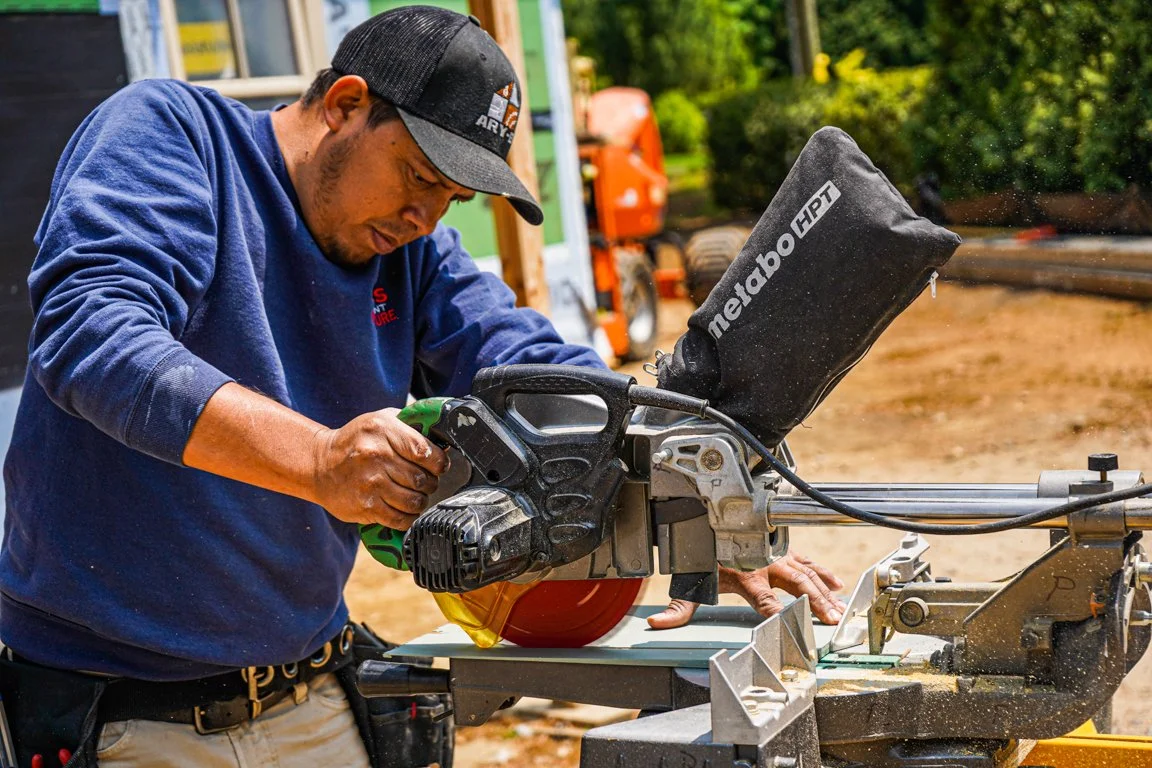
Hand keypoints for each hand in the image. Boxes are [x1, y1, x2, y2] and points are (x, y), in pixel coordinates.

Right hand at [311, 408, 448, 527]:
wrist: (319, 465)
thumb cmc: (356, 441)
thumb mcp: (380, 420)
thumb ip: (409, 424)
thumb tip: (442, 434)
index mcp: (383, 430)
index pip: (425, 451)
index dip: (439, 462)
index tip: (439, 466)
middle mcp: (376, 456)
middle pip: (422, 479)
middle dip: (430, 483)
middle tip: (426, 482)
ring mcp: (370, 483)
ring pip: (414, 501)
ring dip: (420, 501)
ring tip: (415, 495)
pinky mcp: (366, 507)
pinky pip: (400, 519)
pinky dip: (409, 518)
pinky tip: (406, 510)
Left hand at [647, 551, 846, 629]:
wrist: (707, 514)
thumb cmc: (701, 549)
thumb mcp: (689, 580)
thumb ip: (678, 607)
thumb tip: (658, 624)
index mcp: (745, 575)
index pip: (765, 601)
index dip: (777, 614)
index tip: (793, 627)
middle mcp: (765, 564)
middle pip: (797, 587)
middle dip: (815, 604)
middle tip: (832, 621)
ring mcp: (777, 554)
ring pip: (807, 575)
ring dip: (825, 593)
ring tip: (840, 610)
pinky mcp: (782, 548)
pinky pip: (808, 560)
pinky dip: (823, 572)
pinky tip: (837, 584)